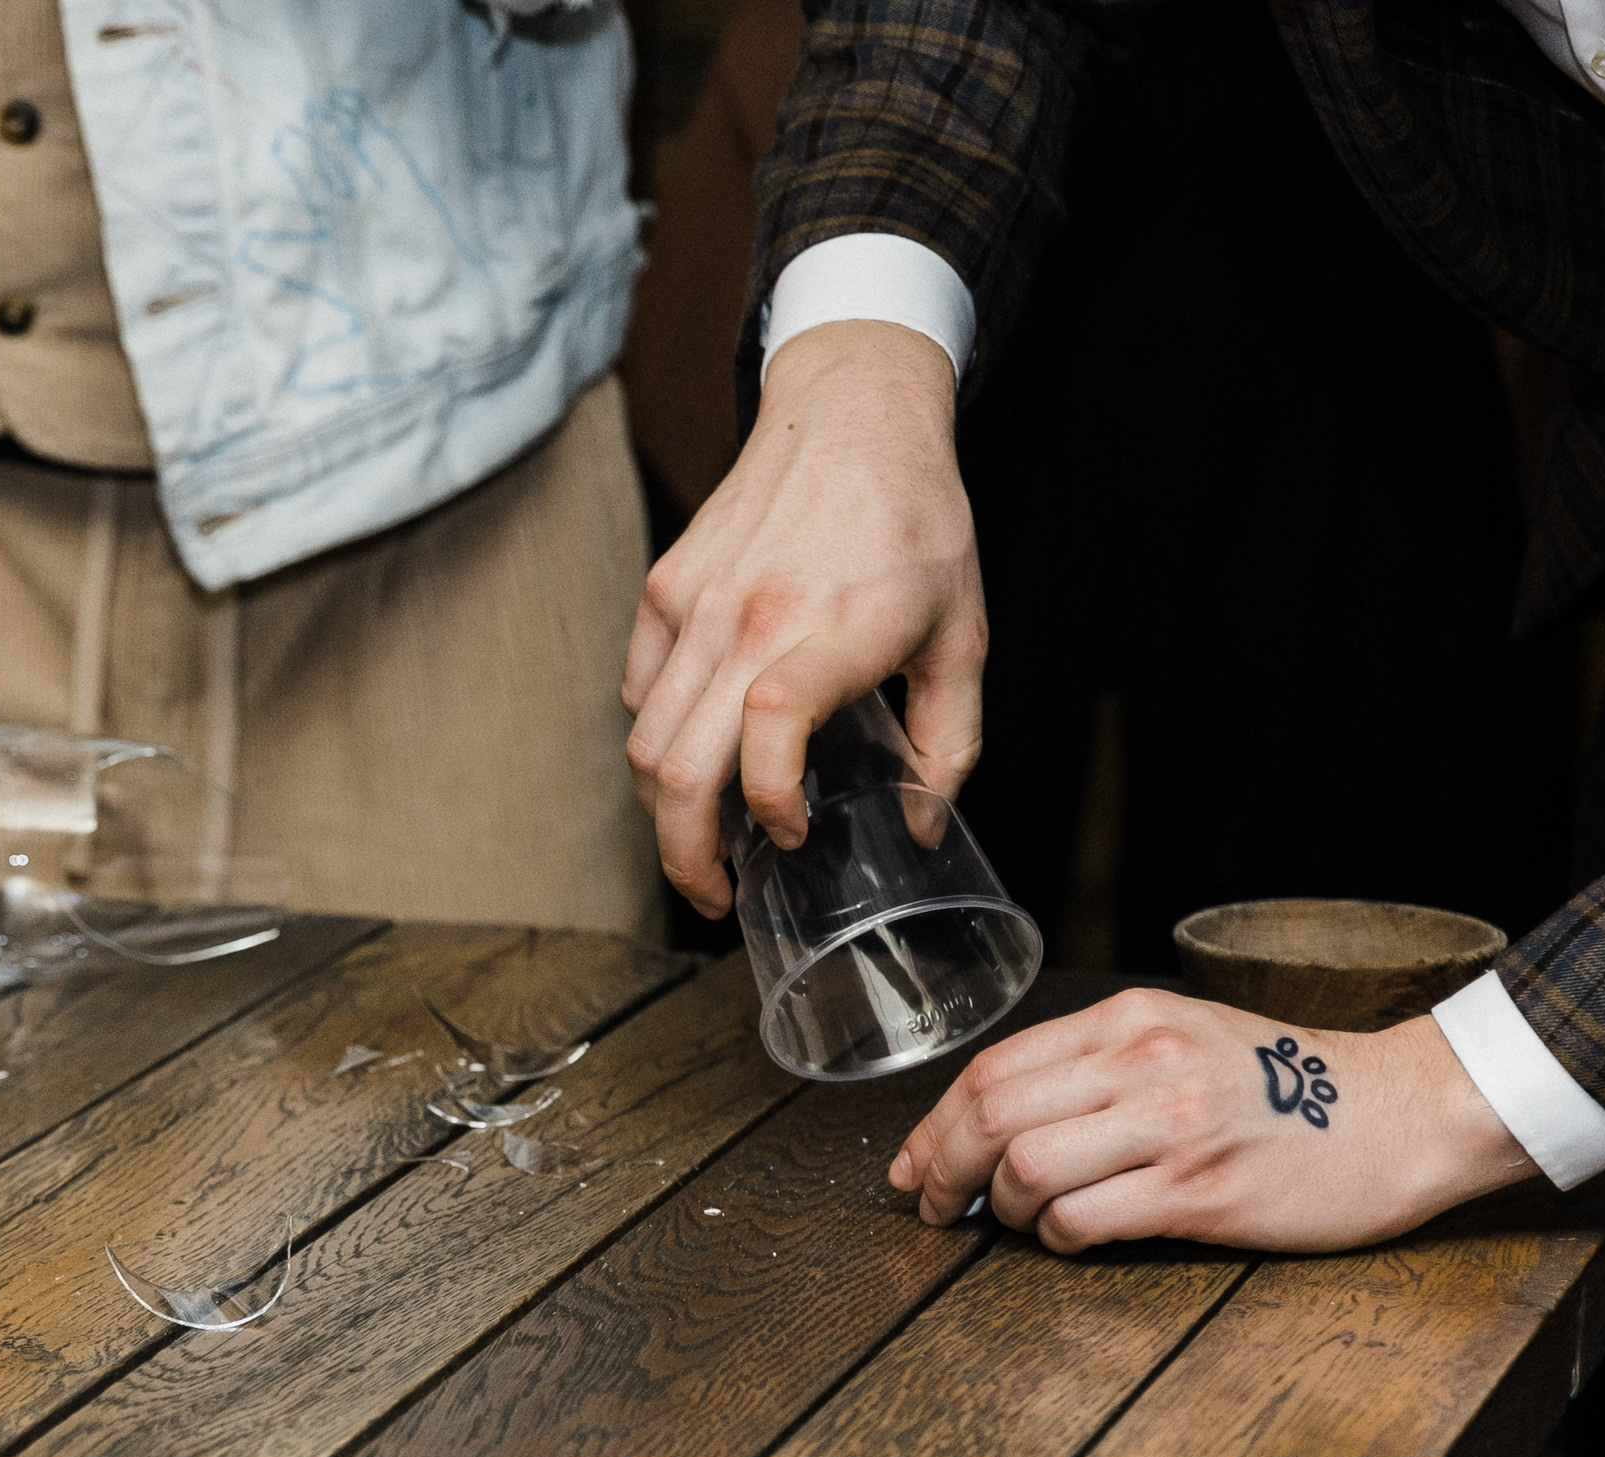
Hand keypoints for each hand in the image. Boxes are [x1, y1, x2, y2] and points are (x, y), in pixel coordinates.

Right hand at [622, 320, 984, 918]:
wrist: (850, 411)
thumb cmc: (916, 521)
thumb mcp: (964, 634)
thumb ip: (951, 742)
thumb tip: (922, 827)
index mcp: (833, 631)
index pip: (771, 732)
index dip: (769, 807)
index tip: (794, 837)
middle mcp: (750, 619)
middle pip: (676, 767)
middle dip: (686, 856)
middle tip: (717, 896)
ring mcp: (695, 602)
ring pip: (644, 738)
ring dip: (663, 811)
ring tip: (700, 844)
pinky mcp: (666, 586)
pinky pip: (639, 688)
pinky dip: (656, 738)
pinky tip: (697, 755)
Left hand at [889, 989, 1534, 1253]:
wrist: (1403, 1113)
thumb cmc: (1289, 1086)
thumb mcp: (1183, 1038)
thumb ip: (1096, 1065)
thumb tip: (997, 1119)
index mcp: (1130, 1020)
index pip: (995, 1067)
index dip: (934, 1123)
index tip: (911, 1165)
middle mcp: (1143, 1062)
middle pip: (994, 1113)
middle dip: (942, 1167)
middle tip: (933, 1206)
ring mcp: (1172, 1124)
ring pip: (1028, 1167)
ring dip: (1004, 1208)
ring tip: (1017, 1223)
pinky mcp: (1201, 1190)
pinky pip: (1087, 1219)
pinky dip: (1058, 1238)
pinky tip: (1070, 1239)